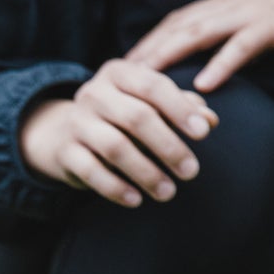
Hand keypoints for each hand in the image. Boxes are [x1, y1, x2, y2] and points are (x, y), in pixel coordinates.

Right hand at [20, 60, 219, 206]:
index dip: (180, 109)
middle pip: (137, 117)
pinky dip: (115, 187)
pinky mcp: (64, 151)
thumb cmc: (124, 114)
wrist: (65, 132)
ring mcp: (76, 121)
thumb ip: (183, 108)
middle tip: (192, 172)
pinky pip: (90, 171)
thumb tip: (210, 120)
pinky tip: (137, 200)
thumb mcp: (152, 104)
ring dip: (145, 172)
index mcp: (119, 73)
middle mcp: (94, 93)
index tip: (204, 134)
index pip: (154, 86)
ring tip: (169, 193)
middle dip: (169, 146)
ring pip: (115, 147)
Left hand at [126, 0, 273, 90]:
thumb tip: (224, 56)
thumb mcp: (267, 13)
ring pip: (198, 33)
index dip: (150, 40)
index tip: (125, 63)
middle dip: (146, 50)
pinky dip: (220, 64)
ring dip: (167, 56)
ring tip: (143, 80)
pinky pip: (241, 46)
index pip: (178, 19)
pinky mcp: (273, 24)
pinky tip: (205, 84)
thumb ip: (243, 31)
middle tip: (117, 76)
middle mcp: (230, 3)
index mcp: (228, 0)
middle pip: (177, 26)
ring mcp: (250, 12)